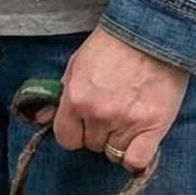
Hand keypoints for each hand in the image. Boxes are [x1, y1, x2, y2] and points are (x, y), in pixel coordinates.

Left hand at [45, 28, 188, 171]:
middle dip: (98, 133)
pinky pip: (137, 161)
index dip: (74, 133)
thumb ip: (60, 96)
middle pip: (91, 145)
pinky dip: (136, 158)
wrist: (153, 33)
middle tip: (112, 112)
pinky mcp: (153, 127)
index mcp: (76, 98)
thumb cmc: (113, 46)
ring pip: (114, 154)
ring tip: (129, 119)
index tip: (84, 125)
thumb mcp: (76, 65)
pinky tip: (139, 142)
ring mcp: (126, 122)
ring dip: (119, 142)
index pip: (66, 139)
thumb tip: (41, 120)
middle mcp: (99, 114)